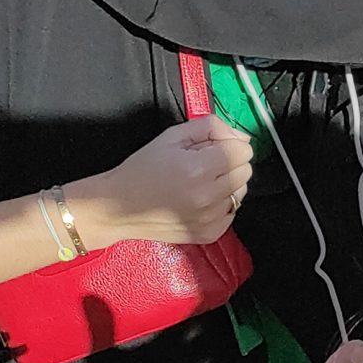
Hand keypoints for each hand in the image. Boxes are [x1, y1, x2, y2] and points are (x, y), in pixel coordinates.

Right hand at [64, 118, 253, 248]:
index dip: (228, 145)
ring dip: (226, 185)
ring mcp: (211, 218)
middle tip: (203, 165)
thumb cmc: (141, 169)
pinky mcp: (210, 234)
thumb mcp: (171, 136)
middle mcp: (209, 196)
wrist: (117, 208)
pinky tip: (197, 201)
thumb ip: (210, 128)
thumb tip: (241, 137)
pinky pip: (232, 212)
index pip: (243, 151)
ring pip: (241, 192)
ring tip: (198, 184)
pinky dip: (220, 205)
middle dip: (229, 163)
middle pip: (245, 171)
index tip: (211, 148)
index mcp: (199, 168)